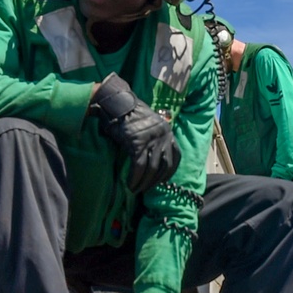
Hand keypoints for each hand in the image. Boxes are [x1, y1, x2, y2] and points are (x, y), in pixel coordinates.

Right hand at [91, 73, 180, 193]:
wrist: (117, 102)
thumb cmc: (128, 114)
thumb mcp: (146, 126)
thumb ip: (152, 140)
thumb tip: (149, 158)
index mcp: (167, 132)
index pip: (176, 156)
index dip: (170, 171)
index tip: (163, 180)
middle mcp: (163, 136)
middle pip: (164, 166)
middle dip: (155, 181)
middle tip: (146, 189)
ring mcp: (151, 140)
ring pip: (152, 169)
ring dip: (144, 183)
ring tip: (137, 190)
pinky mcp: (137, 143)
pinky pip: (139, 166)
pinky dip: (135, 178)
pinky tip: (130, 184)